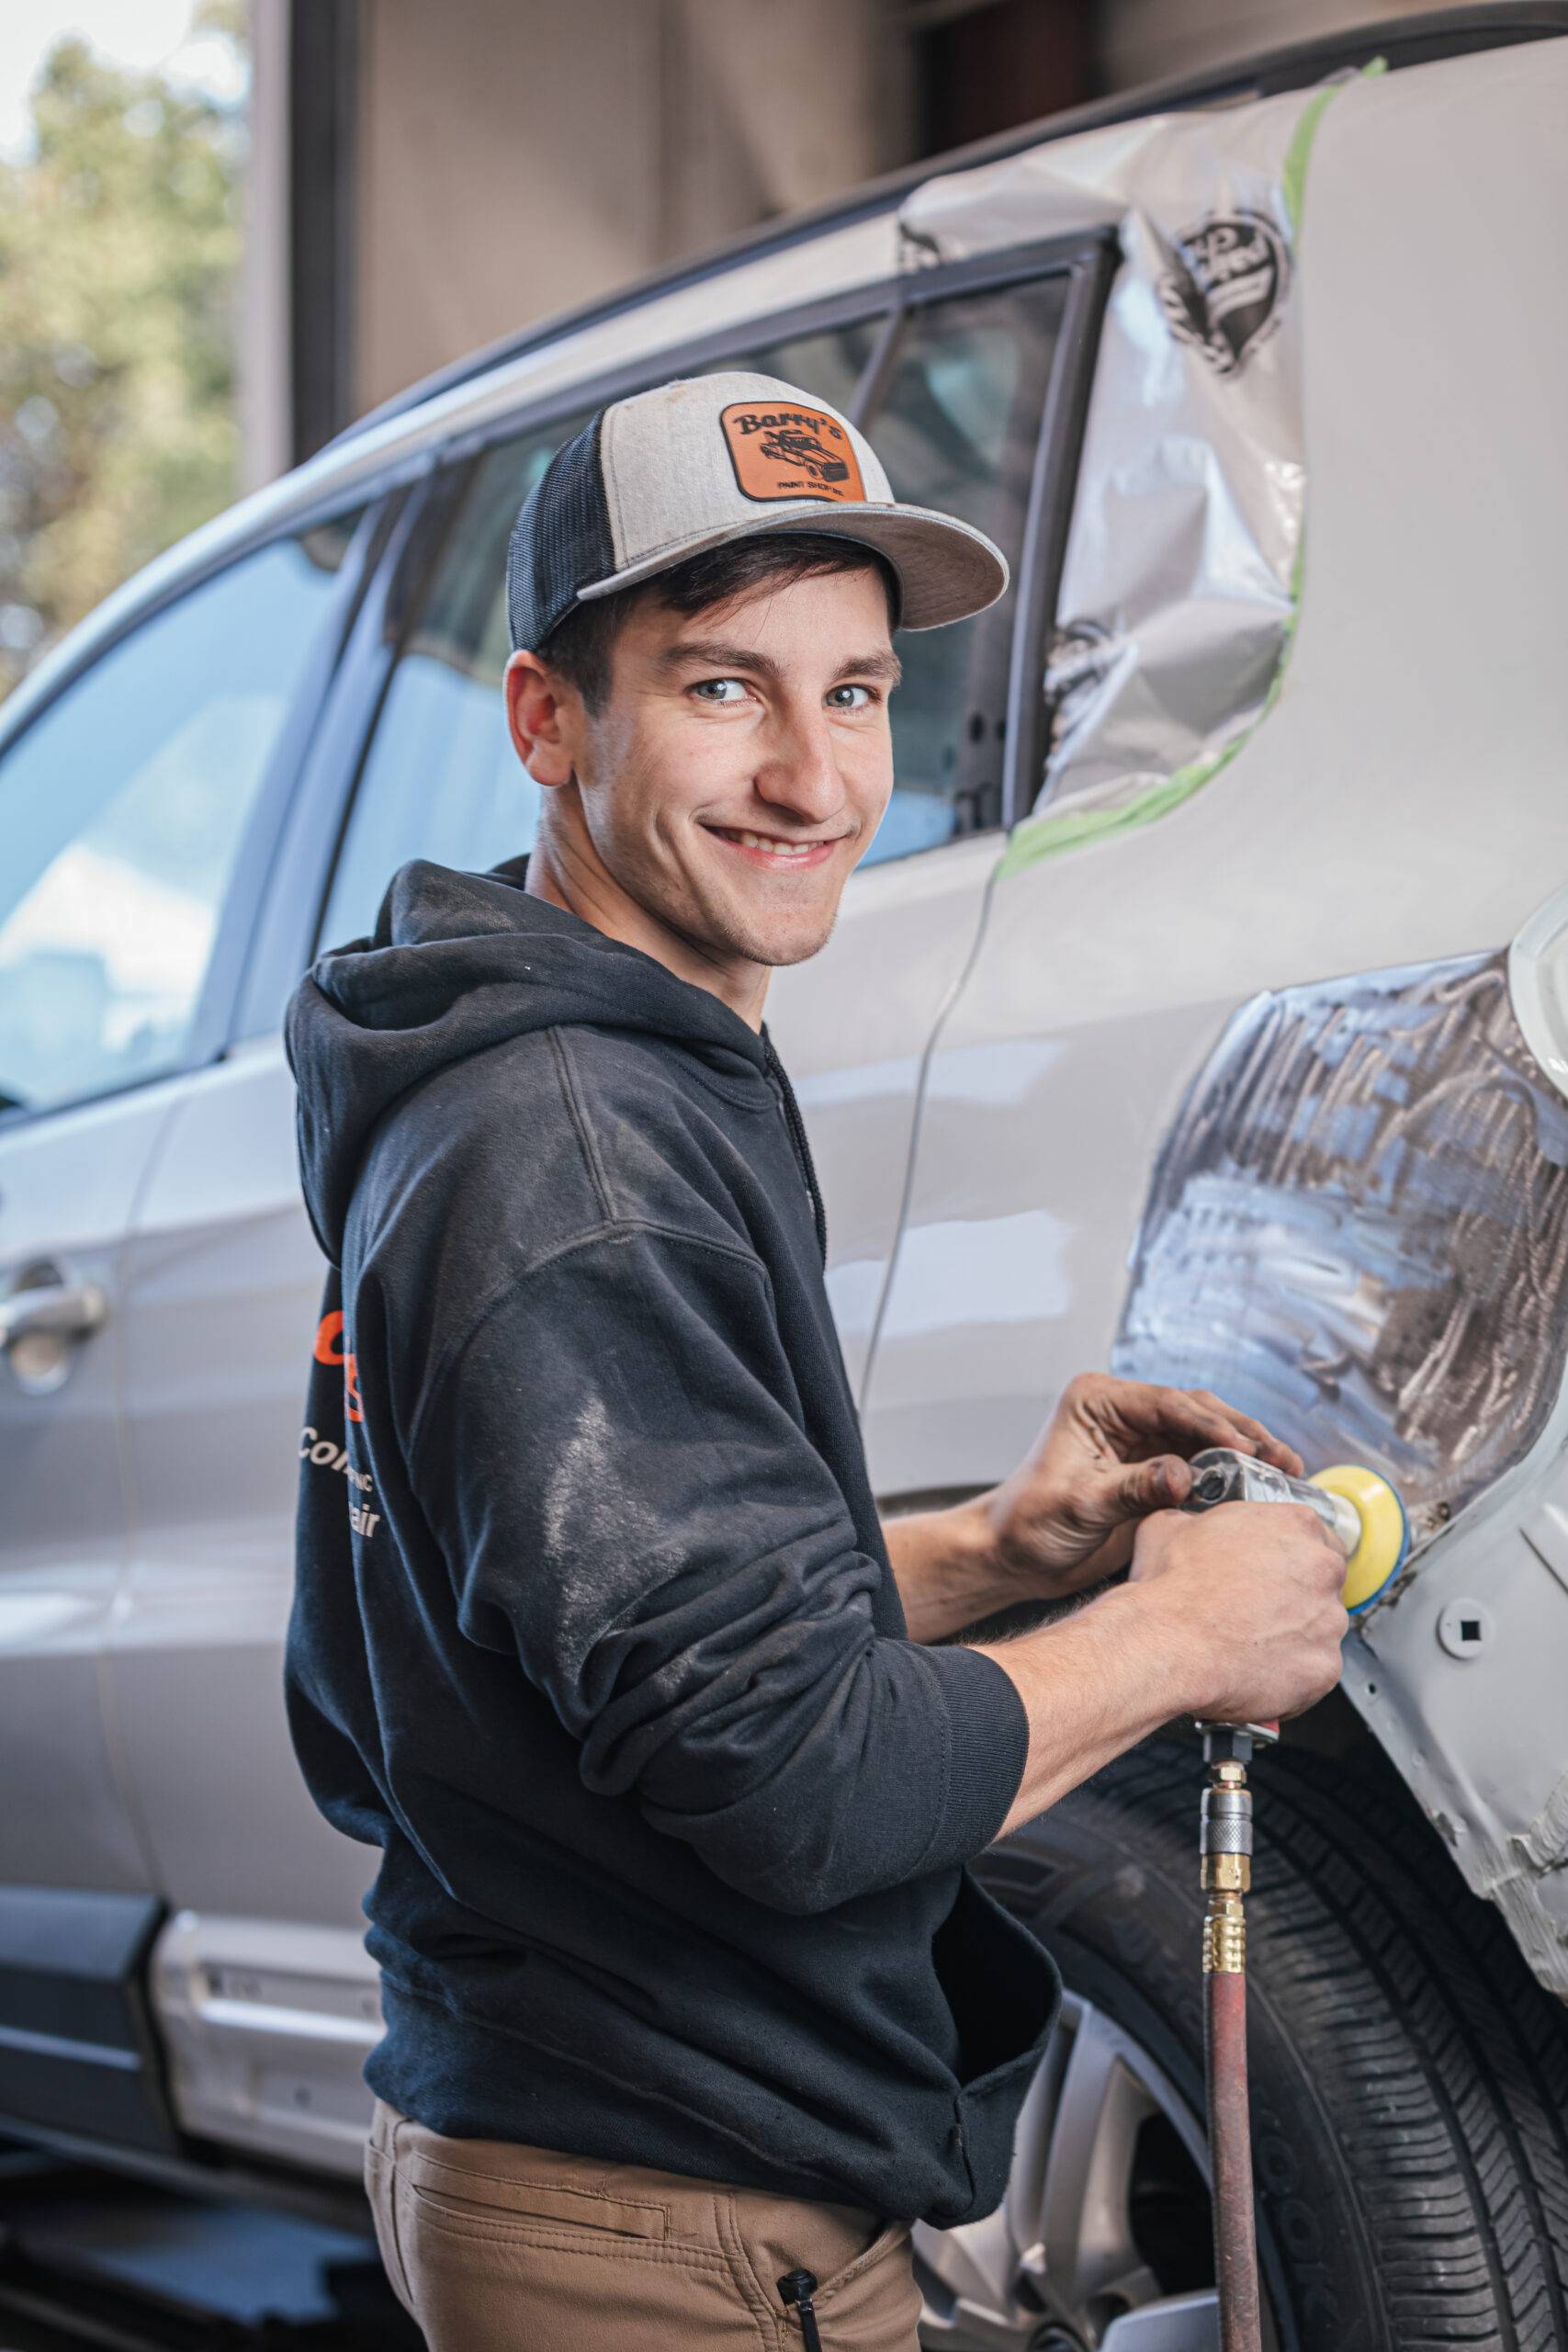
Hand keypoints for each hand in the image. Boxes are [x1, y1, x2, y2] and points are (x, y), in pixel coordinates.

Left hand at [979, 1373, 1304, 1598]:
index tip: (1246, 1447)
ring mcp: (1141, 1439)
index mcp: (1098, 1401)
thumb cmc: (1029, 1522)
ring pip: (1206, 1435)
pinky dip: (1232, 1475)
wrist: (1015, 1556)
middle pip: (1196, 1412)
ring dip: (1246, 1451)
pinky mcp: (1154, 1469)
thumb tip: (1184, 1475)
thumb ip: (1133, 1487)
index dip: (1211, 1424)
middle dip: (1242, 1433)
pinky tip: (1261, 1487)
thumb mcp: (1081, 1504)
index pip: (1167, 1403)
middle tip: (1281, 1457)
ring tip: (1285, 1469)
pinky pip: (1203, 1464)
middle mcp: (1123, 1413)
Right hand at [1130, 1503, 1347, 1722]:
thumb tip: (1187, 1526)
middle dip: (1297, 1598)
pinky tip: (1257, 1669)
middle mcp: (1322, 1568)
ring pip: (1321, 1629)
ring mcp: (1329, 1620)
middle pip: (1324, 1584)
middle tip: (1258, 1610)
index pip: (1316, 1538)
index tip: (1274, 1574)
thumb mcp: (1171, 1525)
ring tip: (1251, 1643)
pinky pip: (1314, 1671)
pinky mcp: (1325, 1666)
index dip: (1290, 1560)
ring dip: (1295, 1636)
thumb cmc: (1172, 1587)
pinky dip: (1291, 1674)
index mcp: (1296, 1524)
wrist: (1169, 1642)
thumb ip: (1198, 1521)